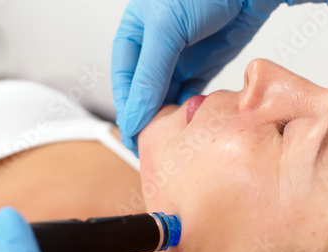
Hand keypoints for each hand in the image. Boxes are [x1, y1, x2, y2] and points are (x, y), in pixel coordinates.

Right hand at [112, 0, 327, 154]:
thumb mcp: (167, 28)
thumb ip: (150, 73)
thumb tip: (135, 113)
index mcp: (134, 35)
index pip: (125, 80)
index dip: (128, 108)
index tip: (134, 134)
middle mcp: (154, 49)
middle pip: (143, 92)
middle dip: (146, 118)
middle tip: (151, 146)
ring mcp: (179, 58)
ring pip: (166, 96)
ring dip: (168, 117)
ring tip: (170, 140)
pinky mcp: (203, 66)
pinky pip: (189, 94)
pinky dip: (188, 109)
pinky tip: (189, 122)